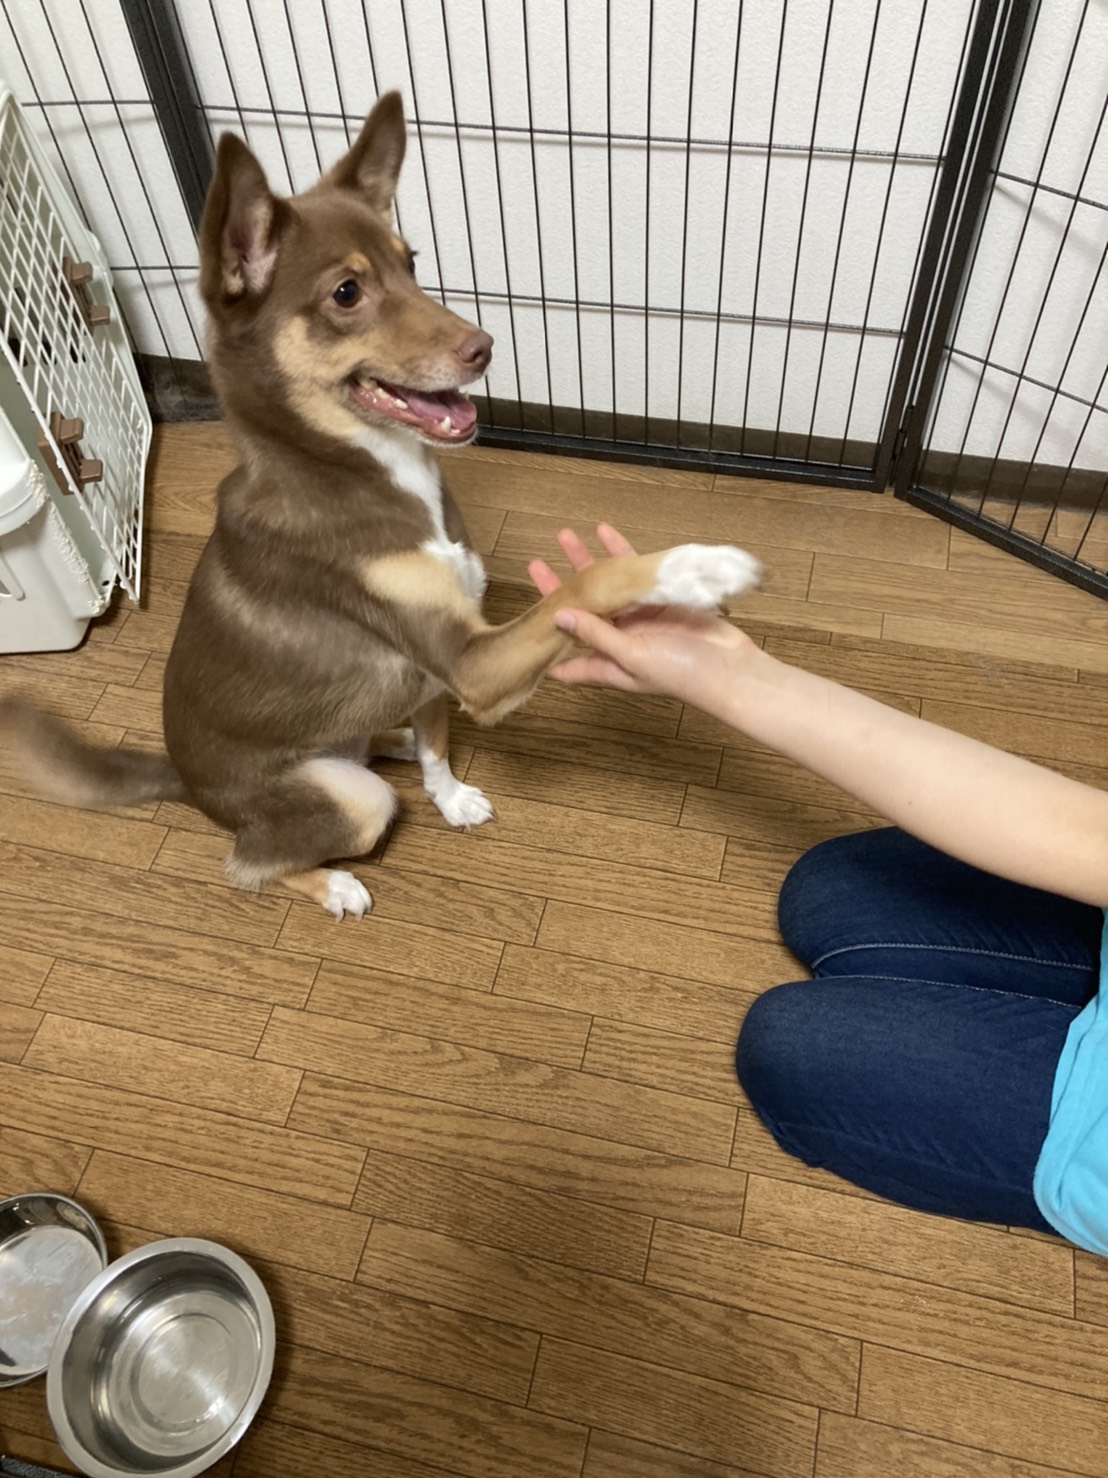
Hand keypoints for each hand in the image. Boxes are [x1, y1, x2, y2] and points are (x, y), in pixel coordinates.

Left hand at [528, 524, 756, 703]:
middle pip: (579, 614)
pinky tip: (603, 532)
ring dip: (585, 563)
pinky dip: (621, 552)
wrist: (728, 667)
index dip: (545, 648)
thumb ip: (597, 635)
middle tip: (535, 565)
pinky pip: (633, 572)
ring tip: (564, 536)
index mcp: (605, 663)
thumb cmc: (681, 672)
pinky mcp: (657, 600)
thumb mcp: (632, 656)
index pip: (566, 659)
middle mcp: (617, 640)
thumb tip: (559, 615)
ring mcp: (637, 618)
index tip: (523, 634)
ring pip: (603, 586)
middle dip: (557, 590)